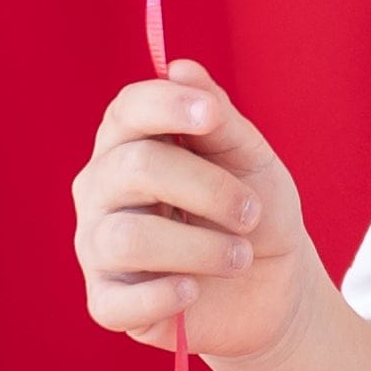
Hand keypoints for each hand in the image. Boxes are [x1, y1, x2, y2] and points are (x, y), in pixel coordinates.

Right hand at [71, 60, 315, 364]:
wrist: (274, 285)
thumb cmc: (255, 212)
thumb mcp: (250, 160)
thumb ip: (219, 118)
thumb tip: (181, 68)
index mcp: (132, 143)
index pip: (127, 110)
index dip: (166, 106)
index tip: (212, 117)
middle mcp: (101, 190)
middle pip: (133, 168)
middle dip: (207, 188)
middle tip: (251, 212)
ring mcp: (96, 246)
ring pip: (128, 238)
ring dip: (202, 248)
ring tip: (240, 257)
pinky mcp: (106, 302)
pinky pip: (118, 302)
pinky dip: (166, 296)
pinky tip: (195, 290)